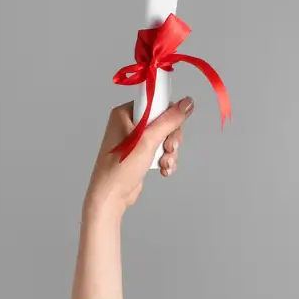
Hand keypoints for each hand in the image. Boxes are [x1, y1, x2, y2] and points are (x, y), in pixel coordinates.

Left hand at [84, 97, 193, 215]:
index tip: (171, 128)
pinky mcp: (140, 152)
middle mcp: (130, 123)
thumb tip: (187, 103)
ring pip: (165, 137)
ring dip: (169, 152)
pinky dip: (165, 159)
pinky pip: (161, 150)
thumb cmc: (119, 168)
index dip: (168, 115)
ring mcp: (135, 139)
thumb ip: (169, 120)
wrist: (111, 196)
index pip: (156, 102)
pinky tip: (163, 169)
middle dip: (171, 139)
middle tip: (168, 149)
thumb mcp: (148, 140)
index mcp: (125, 113)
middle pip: (164, 121)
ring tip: (164, 163)